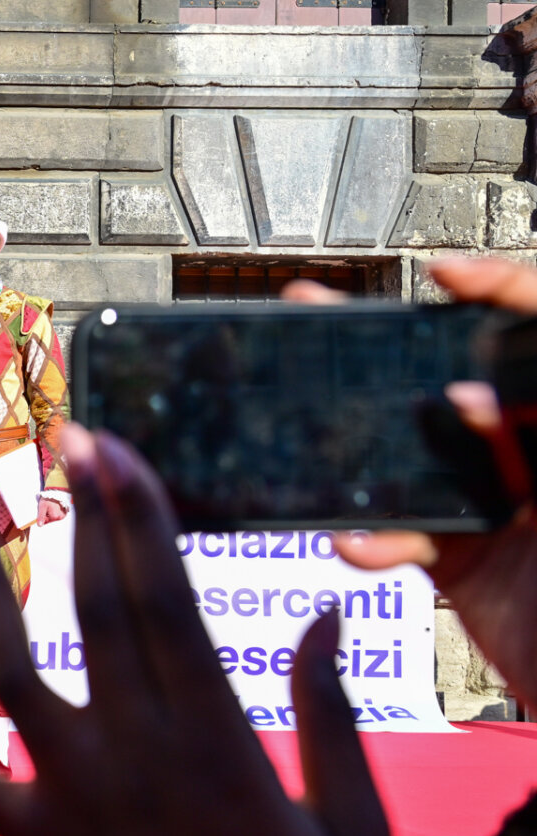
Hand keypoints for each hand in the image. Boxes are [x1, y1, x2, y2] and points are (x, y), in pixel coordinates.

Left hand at [0, 425, 390, 835]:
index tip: (117, 445)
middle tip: (60, 435)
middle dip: (81, 517)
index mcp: (218, 742)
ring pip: (12, 677)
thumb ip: (332, 723)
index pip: (167, 598)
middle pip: (97, 612)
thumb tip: (325, 618)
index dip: (138, 513)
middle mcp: (134, 757)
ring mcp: (73, 802)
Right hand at [287, 257, 536, 707]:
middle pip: (473, 383)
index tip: (446, 275)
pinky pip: (408, 533)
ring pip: (427, 458)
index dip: (504, 292)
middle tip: (337, 320)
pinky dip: (377, 540)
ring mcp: (507, 507)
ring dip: (373, 456)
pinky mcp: (468, 560)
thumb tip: (463, 400)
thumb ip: (527, 445)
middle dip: (405, 357)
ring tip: (319, 434)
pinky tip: (362, 546)